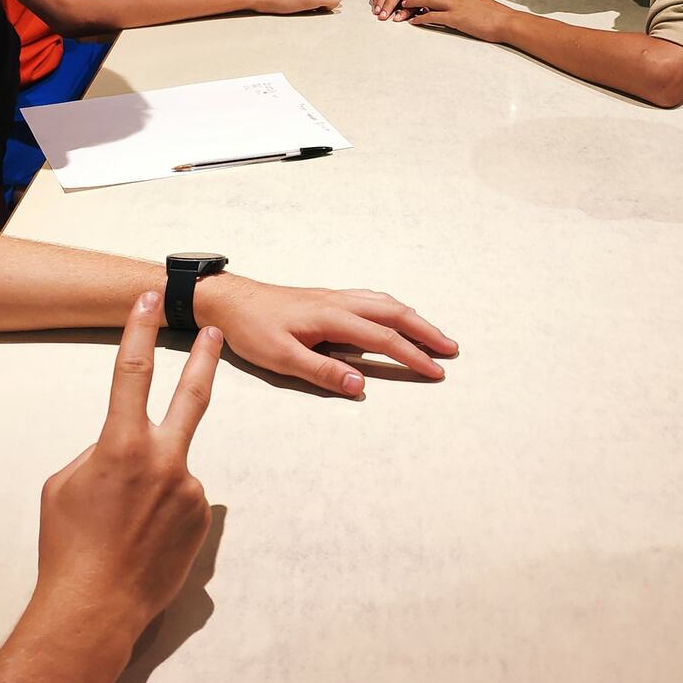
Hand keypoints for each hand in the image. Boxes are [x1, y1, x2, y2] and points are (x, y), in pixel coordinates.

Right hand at [33, 292, 216, 633]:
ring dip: (151, 486)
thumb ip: (99, 451)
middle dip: (204, 358)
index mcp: (121, 444)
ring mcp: (188, 488)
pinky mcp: (201, 516)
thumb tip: (123, 445)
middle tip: (216, 331)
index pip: (132, 372)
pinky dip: (162, 512)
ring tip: (125, 524)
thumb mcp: (63, 484)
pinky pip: (181, 500)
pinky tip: (143, 538)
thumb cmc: (68, 545)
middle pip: (192, 394)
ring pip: (170, 467)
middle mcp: (162, 459)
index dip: (140, 329)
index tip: (150, 297)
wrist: (95, 604)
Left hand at [195, 274, 456, 397]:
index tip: (437, 371)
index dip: (414, 356)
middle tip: (452, 349)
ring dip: (414, 318)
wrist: (229, 299)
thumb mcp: (282, 357)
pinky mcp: (328, 298)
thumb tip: (361, 385)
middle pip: (395, 314)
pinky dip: (394, 308)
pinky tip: (395, 315)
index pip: (385, 338)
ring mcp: (335, 297)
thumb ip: (323, 371)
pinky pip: (372, 299)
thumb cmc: (252, 329)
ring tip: (434, 334)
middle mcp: (340, 302)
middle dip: (426, 331)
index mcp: (333, 317)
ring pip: (386, 303)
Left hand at [399, 0, 516, 42]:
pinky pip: (432, 16)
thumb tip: (454, 3)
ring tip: (404, 7)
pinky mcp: (455, 18)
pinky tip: (414, 21)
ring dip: (413, 2)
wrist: (505, 21)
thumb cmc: (494, 14)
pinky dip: (420, 18)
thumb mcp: (476, 0)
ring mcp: (455, 5)